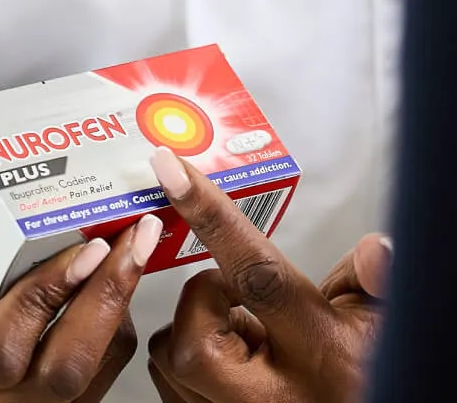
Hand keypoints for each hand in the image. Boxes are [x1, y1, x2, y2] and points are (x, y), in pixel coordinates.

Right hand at [0, 76, 162, 402]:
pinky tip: (113, 288)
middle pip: (60, 374)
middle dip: (107, 299)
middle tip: (137, 234)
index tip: (88, 245)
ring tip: (136, 250)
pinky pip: (90, 392)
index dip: (45, 297)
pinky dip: (109, 338)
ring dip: (116, 315)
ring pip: (85, 389)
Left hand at [146, 148, 389, 402]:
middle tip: (234, 293)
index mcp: (321, 353)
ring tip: (240, 332)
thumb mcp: (381, 322)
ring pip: (173, 359)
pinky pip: (168, 385)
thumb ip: (371, 277)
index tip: (171, 169)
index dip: (211, 217)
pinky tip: (225, 356)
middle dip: (203, 300)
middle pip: (196, 337)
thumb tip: (376, 250)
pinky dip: (185, 359)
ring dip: (193, 328)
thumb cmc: (366, 369)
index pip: (257, 274)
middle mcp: (274, 397)